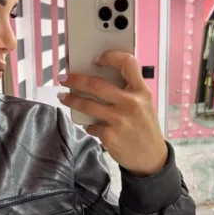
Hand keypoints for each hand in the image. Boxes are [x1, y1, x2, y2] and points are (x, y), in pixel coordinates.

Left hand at [59, 51, 167, 176]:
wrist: (151, 158)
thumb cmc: (144, 128)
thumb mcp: (144, 105)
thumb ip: (127, 92)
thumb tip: (97, 82)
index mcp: (141, 92)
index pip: (128, 63)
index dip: (111, 56)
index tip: (97, 59)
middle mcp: (131, 103)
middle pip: (96, 84)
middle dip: (75, 79)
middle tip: (63, 78)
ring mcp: (119, 120)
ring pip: (87, 105)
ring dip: (71, 100)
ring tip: (62, 97)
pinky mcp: (110, 136)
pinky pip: (91, 125)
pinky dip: (88, 125)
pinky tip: (90, 126)